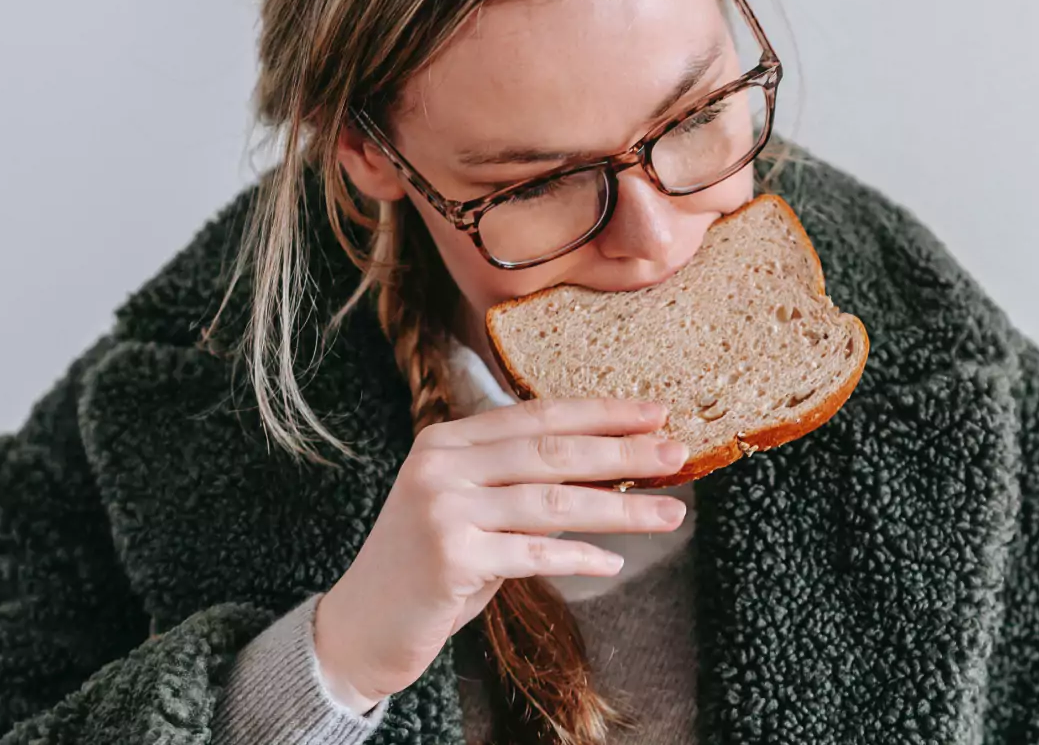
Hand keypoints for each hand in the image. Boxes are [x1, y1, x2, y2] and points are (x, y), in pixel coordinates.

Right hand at [313, 397, 688, 708]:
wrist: (361, 627)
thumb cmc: (428, 567)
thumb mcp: (474, 512)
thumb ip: (527, 487)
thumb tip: (610, 467)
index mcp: (447, 439)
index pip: (539, 415)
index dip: (601, 412)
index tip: (654, 411)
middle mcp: (441, 464)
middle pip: (552, 450)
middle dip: (623, 452)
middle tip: (677, 451)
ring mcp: (443, 508)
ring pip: (554, 501)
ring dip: (622, 509)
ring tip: (671, 514)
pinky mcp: (450, 556)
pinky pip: (534, 553)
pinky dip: (579, 558)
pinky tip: (613, 562)